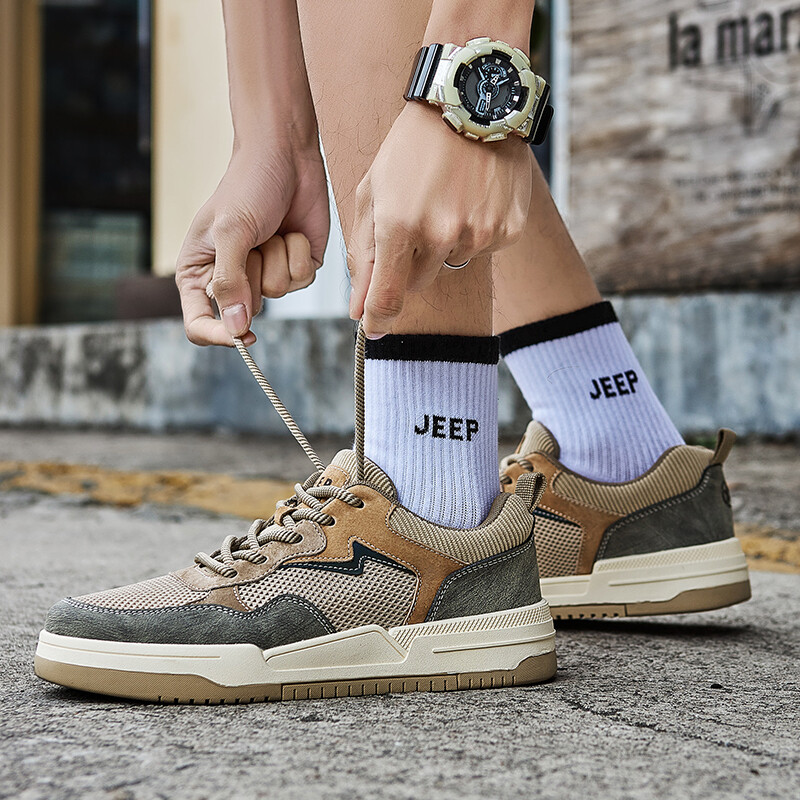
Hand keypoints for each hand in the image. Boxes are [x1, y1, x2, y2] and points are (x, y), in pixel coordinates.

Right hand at [176, 138, 329, 345]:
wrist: (285, 155)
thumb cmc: (248, 186)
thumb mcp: (231, 232)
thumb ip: (230, 282)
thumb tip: (237, 328)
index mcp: (199, 272)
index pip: (200, 323)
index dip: (219, 336)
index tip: (242, 336)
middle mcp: (231, 278)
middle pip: (245, 312)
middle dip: (253, 275)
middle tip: (251, 240)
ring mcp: (265, 273)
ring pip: (278, 294)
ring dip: (277, 258)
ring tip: (269, 230)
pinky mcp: (294, 267)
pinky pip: (301, 281)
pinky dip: (297, 254)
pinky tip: (289, 231)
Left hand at [348, 102, 531, 337]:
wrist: (471, 103)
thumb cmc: (411, 148)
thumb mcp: (373, 193)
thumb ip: (363, 254)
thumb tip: (359, 310)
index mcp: (400, 225)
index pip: (388, 297)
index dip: (378, 317)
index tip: (372, 326)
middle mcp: (442, 235)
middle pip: (418, 283)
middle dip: (408, 264)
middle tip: (412, 223)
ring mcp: (480, 233)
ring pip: (451, 266)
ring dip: (443, 245)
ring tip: (445, 199)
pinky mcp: (509, 229)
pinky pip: (483, 251)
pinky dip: (474, 234)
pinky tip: (471, 199)